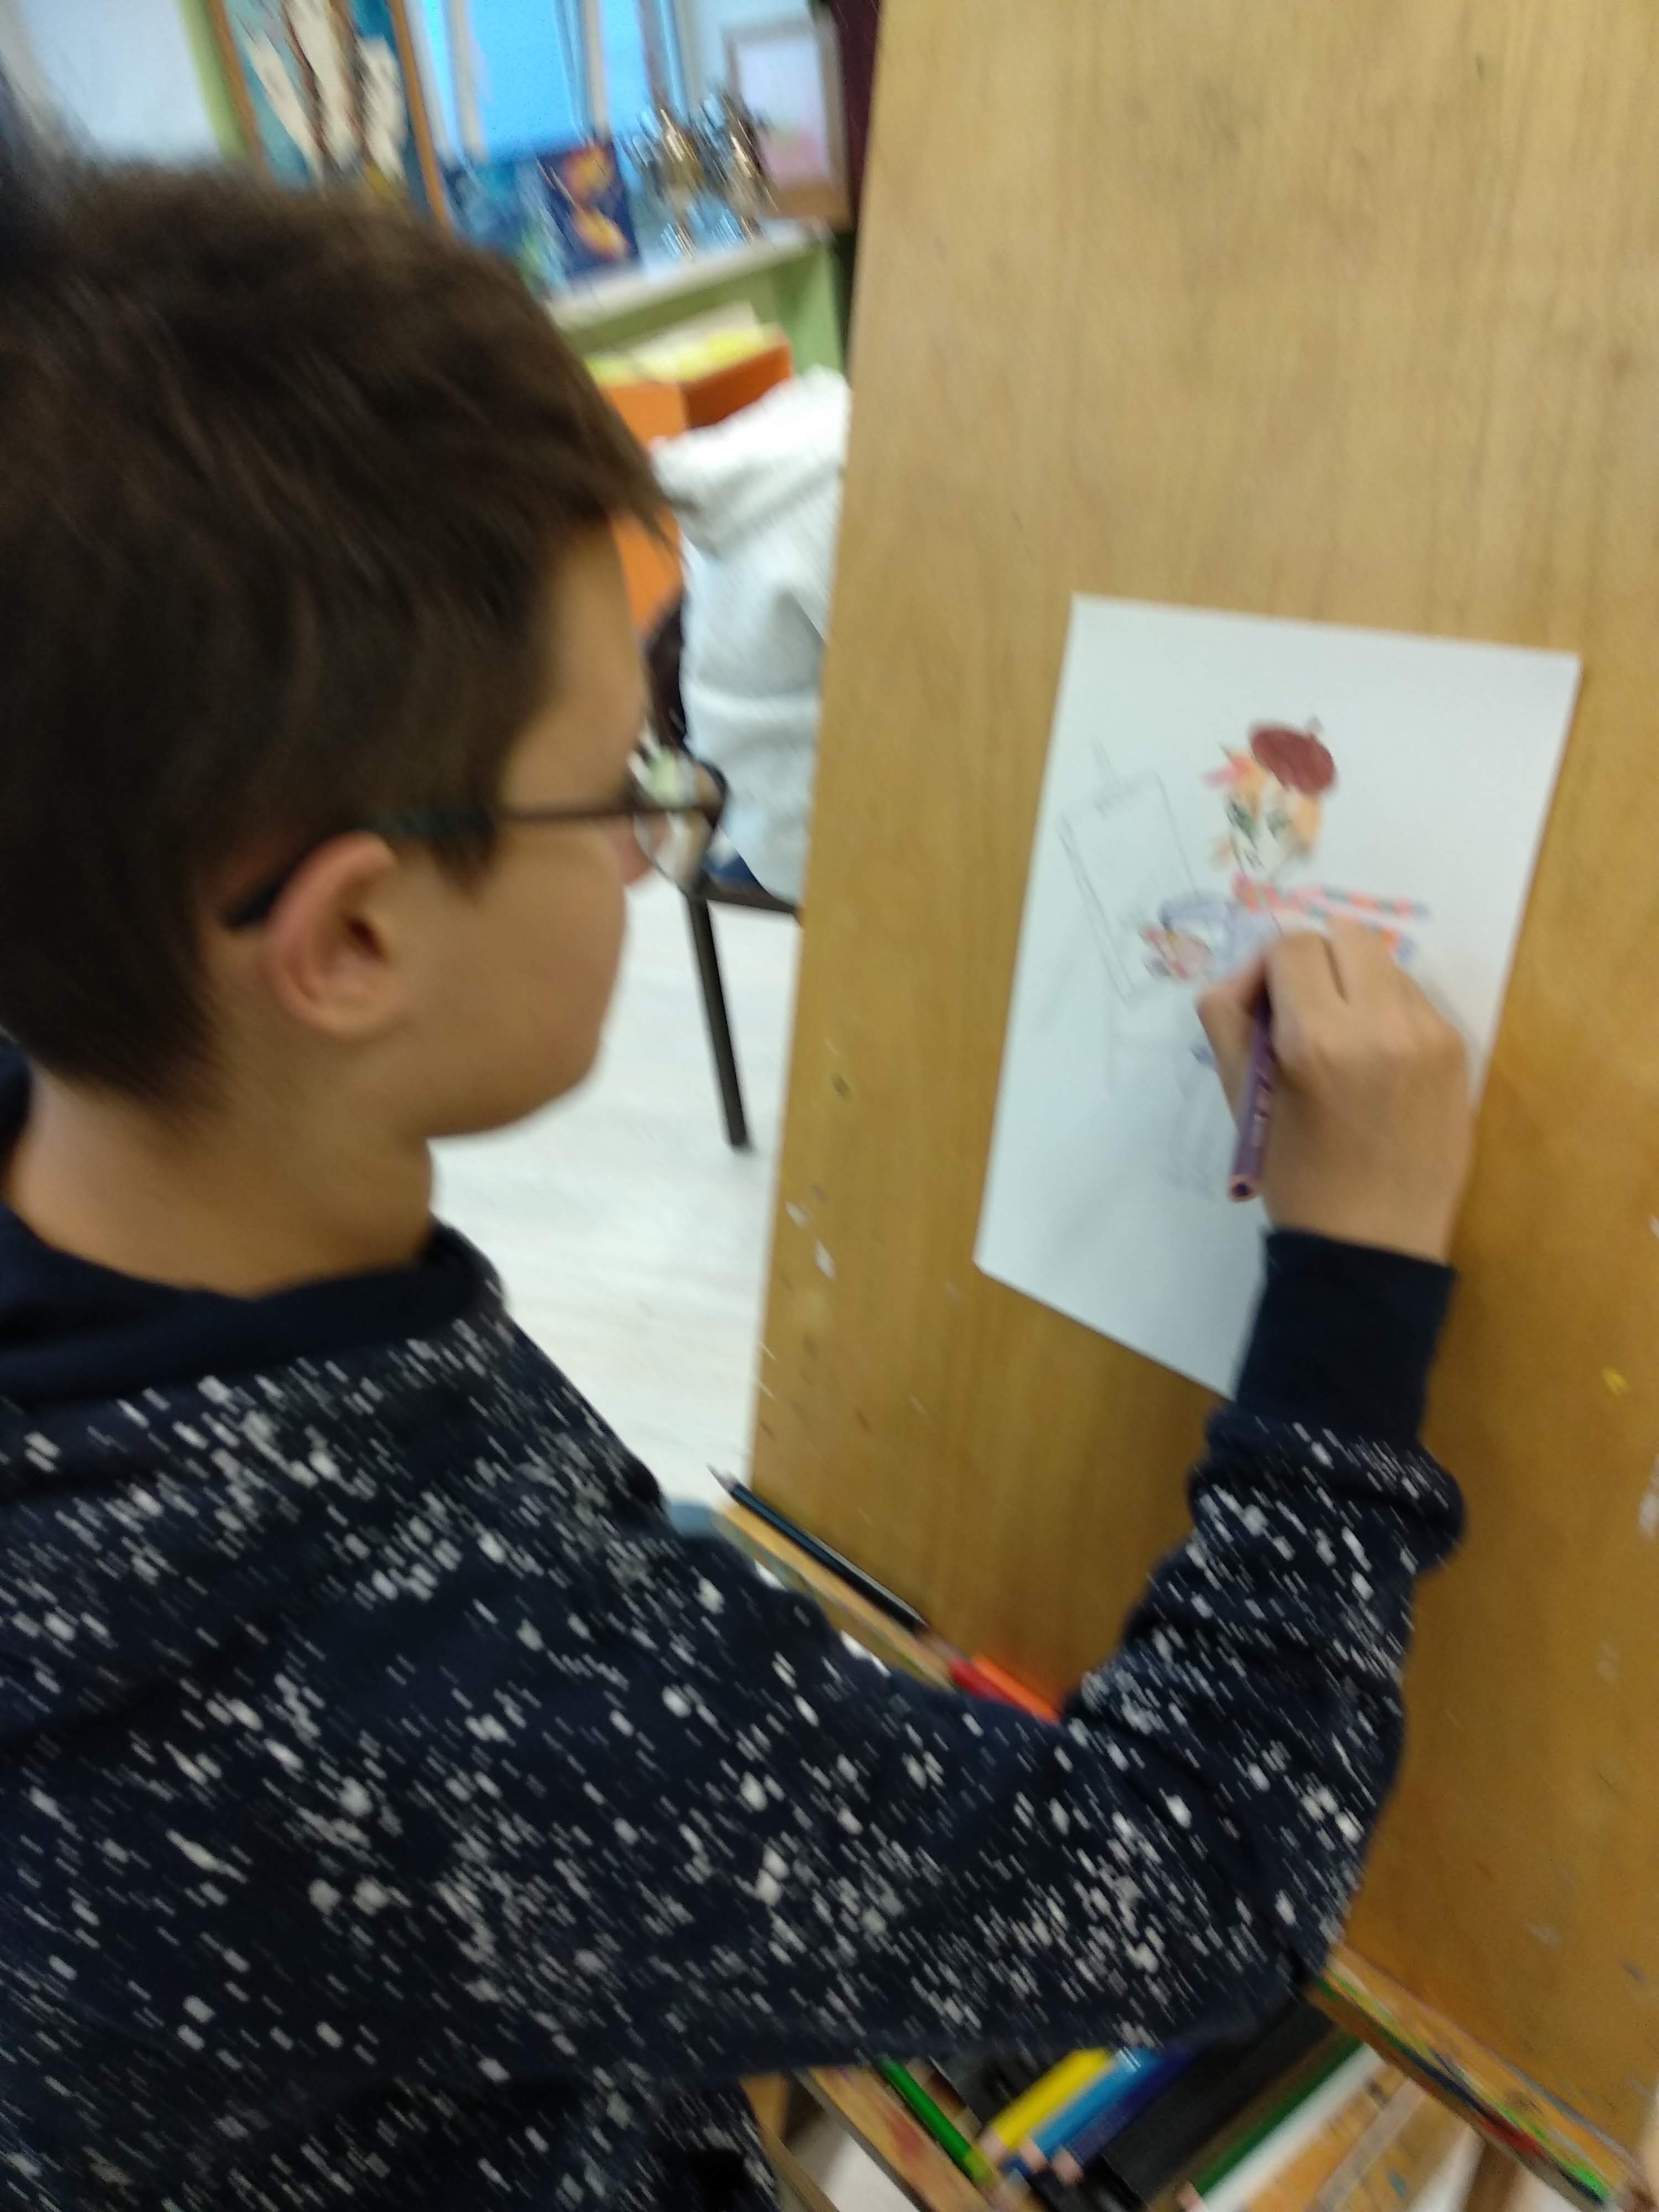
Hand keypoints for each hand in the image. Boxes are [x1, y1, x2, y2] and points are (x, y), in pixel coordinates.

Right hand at [1198, 924, 1472, 1262]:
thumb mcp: (1241, 1098)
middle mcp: (1382, 1024)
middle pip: (1347, 935)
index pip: (1293, 945)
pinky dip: (1389, 1015)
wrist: (1372, 1243)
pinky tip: (1377, 1065)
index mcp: (1318, 1038)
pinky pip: (1416, 1001)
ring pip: (1386, 964)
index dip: (1268, 968)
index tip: (1264, 1008)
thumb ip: (1229, 1017)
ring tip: (1343, 1042)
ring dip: (1356, 985)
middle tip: (1301, 1010)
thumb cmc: (1297, 1176)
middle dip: (1316, 962)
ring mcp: (1430, 1036)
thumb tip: (1248, 972)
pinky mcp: (1458, 1052)